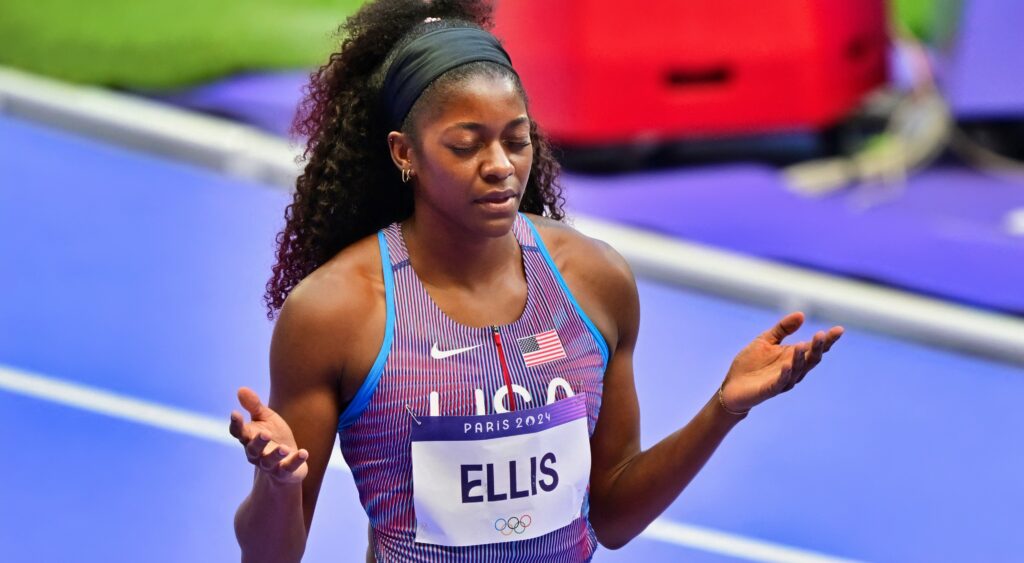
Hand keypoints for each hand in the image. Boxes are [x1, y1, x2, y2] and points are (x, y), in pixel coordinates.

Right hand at [229, 387, 308, 483]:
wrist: (287, 461)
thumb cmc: (275, 435)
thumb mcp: (266, 418)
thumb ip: (254, 406)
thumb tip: (241, 389)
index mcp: (249, 438)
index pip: (238, 432)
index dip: (236, 424)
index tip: (235, 413)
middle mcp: (256, 454)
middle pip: (253, 449)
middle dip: (258, 442)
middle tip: (266, 433)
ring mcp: (270, 465)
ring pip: (269, 462)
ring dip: (276, 454)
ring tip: (284, 448)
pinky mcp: (285, 472)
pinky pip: (289, 468)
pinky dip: (296, 461)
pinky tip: (304, 452)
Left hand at [719, 312, 842, 413]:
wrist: (732, 386)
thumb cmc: (751, 363)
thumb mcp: (766, 340)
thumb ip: (783, 329)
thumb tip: (802, 314)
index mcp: (793, 357)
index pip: (814, 348)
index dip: (827, 340)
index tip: (839, 329)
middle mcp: (793, 369)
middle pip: (811, 359)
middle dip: (818, 348)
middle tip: (822, 335)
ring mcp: (783, 380)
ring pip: (798, 370)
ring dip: (801, 358)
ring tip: (804, 345)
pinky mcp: (770, 389)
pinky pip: (781, 382)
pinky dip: (785, 373)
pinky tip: (787, 364)